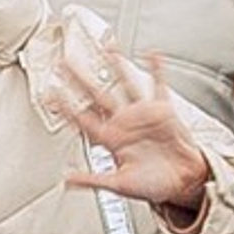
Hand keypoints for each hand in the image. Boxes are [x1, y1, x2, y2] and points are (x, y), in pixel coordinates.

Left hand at [57, 49, 213, 219]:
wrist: (184, 183)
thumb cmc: (154, 186)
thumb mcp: (119, 186)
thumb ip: (93, 180)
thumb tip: (67, 181)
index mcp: (111, 140)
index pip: (83, 119)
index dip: (66, 106)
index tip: (49, 93)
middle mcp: (124, 123)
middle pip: (97, 95)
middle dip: (80, 79)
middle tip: (64, 62)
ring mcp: (142, 115)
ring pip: (125, 85)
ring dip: (117, 67)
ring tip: (107, 47)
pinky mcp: (163, 111)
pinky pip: (159, 87)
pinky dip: (157, 71)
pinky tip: (153, 55)